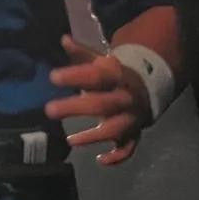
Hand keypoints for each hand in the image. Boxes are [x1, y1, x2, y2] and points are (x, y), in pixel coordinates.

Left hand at [47, 34, 152, 166]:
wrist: (149, 85)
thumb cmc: (115, 73)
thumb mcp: (101, 60)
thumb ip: (82, 54)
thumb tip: (64, 39)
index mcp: (117, 76)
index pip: (96, 76)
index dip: (76, 77)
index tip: (53, 77)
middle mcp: (126, 98)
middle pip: (102, 105)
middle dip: (76, 108)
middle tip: (49, 110)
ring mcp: (132, 118)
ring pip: (116, 130)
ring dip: (93, 136)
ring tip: (70, 139)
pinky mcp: (135, 133)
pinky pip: (129, 148)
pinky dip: (117, 157)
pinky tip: (100, 160)